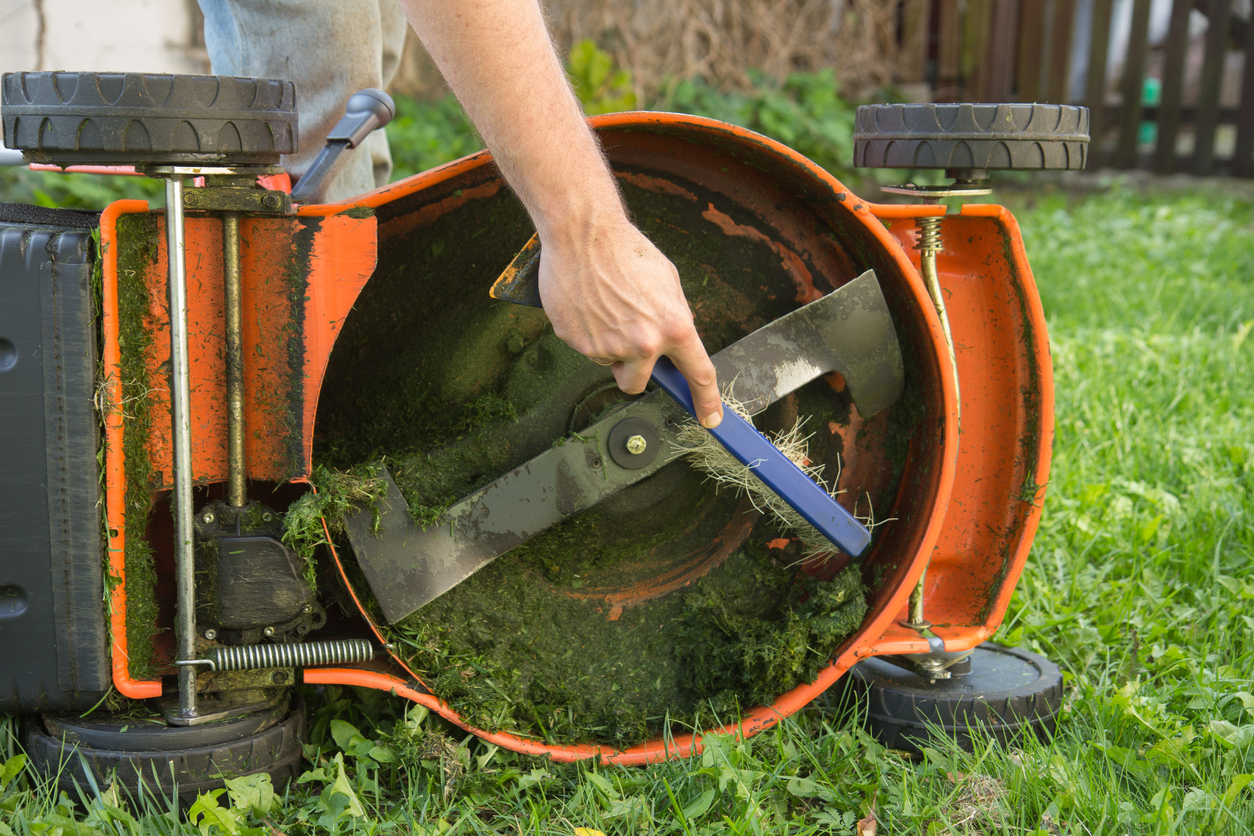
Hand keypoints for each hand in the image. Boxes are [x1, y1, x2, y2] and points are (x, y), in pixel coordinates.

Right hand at [537, 219, 723, 428]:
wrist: (583, 233)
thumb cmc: (626, 251)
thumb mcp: (668, 282)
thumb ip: (674, 316)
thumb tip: (675, 339)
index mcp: (673, 326)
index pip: (698, 374)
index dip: (707, 401)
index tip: (711, 418)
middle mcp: (643, 343)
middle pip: (636, 384)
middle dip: (632, 371)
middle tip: (625, 344)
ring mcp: (608, 346)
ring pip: (608, 362)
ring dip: (607, 345)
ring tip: (604, 306)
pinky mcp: (577, 341)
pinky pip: (585, 347)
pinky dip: (585, 331)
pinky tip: (587, 304)